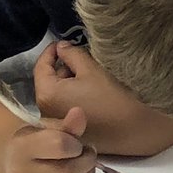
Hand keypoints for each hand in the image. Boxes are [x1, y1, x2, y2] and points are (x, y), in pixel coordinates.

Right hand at [2, 106, 95, 172]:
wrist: (12, 161)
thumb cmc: (35, 140)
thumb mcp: (47, 126)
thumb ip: (67, 124)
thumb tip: (79, 114)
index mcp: (22, 147)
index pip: (59, 146)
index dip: (76, 144)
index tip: (77, 143)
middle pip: (67, 171)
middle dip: (87, 161)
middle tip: (88, 153)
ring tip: (85, 164)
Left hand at [34, 41, 151, 151]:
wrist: (132, 129)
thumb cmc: (111, 96)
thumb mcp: (91, 68)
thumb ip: (72, 54)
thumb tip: (61, 47)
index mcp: (47, 95)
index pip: (41, 66)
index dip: (51, 51)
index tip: (62, 42)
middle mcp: (45, 112)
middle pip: (49, 81)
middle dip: (62, 67)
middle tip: (81, 57)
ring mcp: (57, 124)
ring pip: (58, 94)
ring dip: (68, 81)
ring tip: (89, 73)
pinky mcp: (69, 130)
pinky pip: (65, 106)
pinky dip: (73, 95)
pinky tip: (91, 91)